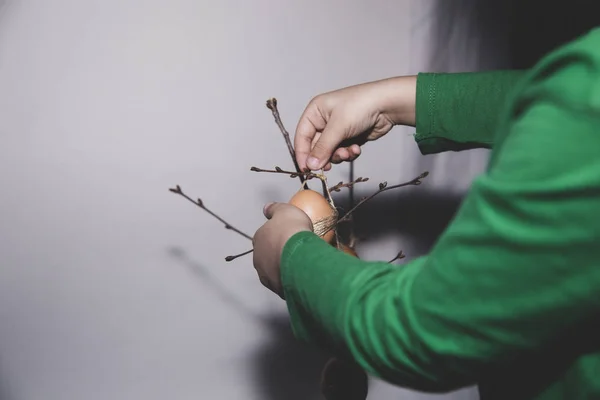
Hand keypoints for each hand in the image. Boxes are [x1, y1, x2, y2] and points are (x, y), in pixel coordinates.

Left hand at [252, 202, 312, 297]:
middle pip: (266, 256)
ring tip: (297, 267)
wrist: (300, 254)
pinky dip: (288, 282)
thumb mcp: (285, 211)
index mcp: (259, 239)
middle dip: (276, 255)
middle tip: (292, 253)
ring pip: (273, 272)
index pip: (263, 238)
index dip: (274, 237)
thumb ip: (274, 209)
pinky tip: (298, 279)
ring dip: (281, 269)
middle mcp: (258, 258)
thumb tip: (266, 208)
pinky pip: (282, 284)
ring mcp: (266, 275)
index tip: (286, 238)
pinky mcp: (276, 288)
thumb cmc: (292, 230)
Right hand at [294, 75, 416, 170]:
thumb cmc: (361, 106)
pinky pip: (342, 151)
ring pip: (329, 152)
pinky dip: (348, 153)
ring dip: (338, 156)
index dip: (302, 154)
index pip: (302, 136)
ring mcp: (336, 130)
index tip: (306, 170)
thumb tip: (310, 165)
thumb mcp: (338, 128)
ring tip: (348, 152)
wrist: (388, 105)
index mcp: (315, 111)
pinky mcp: (348, 137)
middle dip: (325, 156)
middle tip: (329, 166)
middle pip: (315, 147)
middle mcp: (324, 120)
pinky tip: (356, 148)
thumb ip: (323, 148)